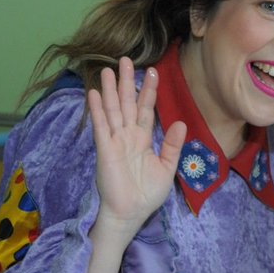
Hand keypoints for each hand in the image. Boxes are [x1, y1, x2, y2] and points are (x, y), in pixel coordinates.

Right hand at [87, 57, 186, 237]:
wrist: (131, 213)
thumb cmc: (147, 194)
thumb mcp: (166, 168)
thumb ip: (172, 146)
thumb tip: (180, 123)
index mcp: (142, 139)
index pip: (146, 110)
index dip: (148, 91)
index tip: (152, 71)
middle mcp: (127, 136)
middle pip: (127, 104)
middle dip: (127, 82)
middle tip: (125, 59)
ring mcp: (115, 141)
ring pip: (113, 110)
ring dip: (109, 90)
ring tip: (107, 70)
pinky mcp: (105, 150)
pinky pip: (101, 127)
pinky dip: (97, 111)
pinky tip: (94, 94)